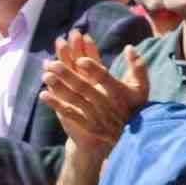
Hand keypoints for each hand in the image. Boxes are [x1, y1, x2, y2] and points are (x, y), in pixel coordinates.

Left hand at [39, 31, 147, 152]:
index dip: (93, 69)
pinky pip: (69, 113)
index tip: (81, 59)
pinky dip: (56, 104)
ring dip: (59, 88)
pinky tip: (43, 94)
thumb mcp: (142, 87)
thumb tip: (129, 47)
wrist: (132, 137)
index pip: (105, 78)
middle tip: (54, 63)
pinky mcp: (87, 124)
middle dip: (68, 75)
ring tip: (45, 75)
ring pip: (74, 100)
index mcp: (118, 92)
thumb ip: (138, 66)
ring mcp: (94, 115)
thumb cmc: (135, 106)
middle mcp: (105, 104)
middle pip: (84, 87)